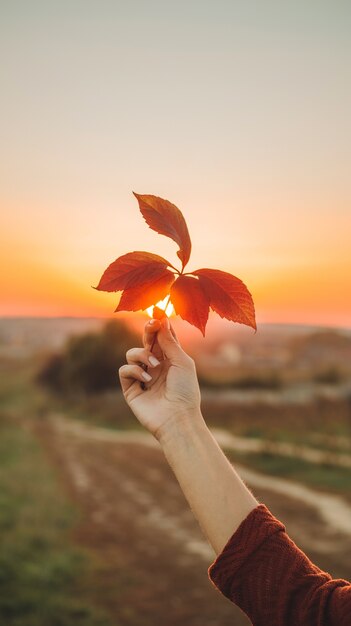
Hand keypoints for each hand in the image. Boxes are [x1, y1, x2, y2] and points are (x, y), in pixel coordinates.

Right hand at [119, 317, 202, 439]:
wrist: (177, 418)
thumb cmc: (185, 391)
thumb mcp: (181, 361)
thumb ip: (169, 341)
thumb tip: (161, 319)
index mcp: (171, 359)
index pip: (162, 337)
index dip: (159, 326)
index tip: (158, 315)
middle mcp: (156, 366)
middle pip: (146, 341)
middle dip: (147, 332)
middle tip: (151, 326)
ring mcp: (142, 377)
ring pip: (131, 353)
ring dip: (142, 354)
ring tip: (154, 365)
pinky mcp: (131, 389)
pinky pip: (124, 370)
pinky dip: (134, 370)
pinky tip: (146, 379)